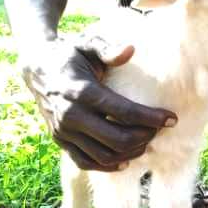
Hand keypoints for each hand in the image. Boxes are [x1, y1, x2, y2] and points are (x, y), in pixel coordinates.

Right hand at [21, 36, 176, 170]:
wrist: (36, 68)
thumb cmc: (69, 53)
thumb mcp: (87, 42)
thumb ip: (107, 47)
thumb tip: (130, 50)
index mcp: (81, 91)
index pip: (124, 112)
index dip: (152, 118)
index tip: (171, 119)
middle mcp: (71, 115)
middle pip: (117, 139)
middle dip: (145, 137)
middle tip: (158, 129)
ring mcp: (64, 132)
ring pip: (104, 156)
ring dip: (131, 152)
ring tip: (146, 141)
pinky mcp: (60, 141)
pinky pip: (86, 162)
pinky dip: (108, 165)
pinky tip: (125, 159)